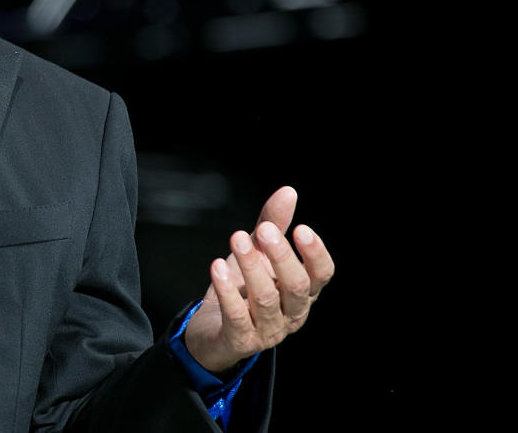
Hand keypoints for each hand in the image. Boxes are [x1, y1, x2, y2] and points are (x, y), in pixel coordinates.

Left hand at [182, 186, 333, 374]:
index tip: (301, 228)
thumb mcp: (256, 252)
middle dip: (281, 256)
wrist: (211, 330)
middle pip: (297, 286)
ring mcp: (268, 330)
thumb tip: (288, 191)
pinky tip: (216, 267)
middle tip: (264, 230)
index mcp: (302, 292)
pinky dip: (227, 290)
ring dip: (251, 266)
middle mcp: (292, 313)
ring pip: (267, 299)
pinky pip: (237, 316)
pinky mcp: (241, 341)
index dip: (315, 253)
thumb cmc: (241, 288)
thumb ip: (272, 224)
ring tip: (237, 238)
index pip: (322, 274)